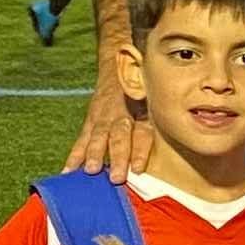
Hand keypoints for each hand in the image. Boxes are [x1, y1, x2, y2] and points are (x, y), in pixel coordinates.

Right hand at [66, 55, 152, 181]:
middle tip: (115, 177)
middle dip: (117, 157)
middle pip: (119, 136)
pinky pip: (82, 139)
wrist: (119, 67)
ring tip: (90, 170)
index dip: (139, 151)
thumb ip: (159, 122)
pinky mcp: (90, 120)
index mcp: (142, 112)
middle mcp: (121, 113)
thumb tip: (176, 144)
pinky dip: (75, 155)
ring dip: (94, 154)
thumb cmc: (144, 95)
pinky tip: (68, 171)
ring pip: (98, 136)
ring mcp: (103, 116)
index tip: (137, 169)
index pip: (142, 133)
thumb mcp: (155, 103)